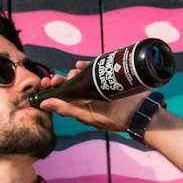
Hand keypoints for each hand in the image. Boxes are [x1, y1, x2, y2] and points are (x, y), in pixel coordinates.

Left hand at [34, 60, 148, 132]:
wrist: (139, 111)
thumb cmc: (114, 118)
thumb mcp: (88, 116)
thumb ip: (66, 109)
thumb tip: (43, 104)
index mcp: (78, 106)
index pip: (60, 97)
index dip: (51, 89)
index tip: (45, 83)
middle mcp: (85, 96)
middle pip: (68, 85)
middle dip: (59, 79)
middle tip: (55, 79)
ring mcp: (95, 86)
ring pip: (79, 76)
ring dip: (72, 72)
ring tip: (72, 72)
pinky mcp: (106, 77)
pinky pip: (93, 68)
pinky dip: (85, 65)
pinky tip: (80, 64)